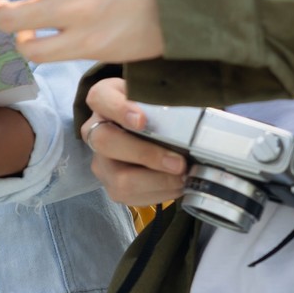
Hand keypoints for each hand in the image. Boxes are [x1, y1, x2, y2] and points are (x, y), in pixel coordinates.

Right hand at [81, 76, 186, 207]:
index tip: (143, 120)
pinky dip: (160, 193)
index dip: (119, 110)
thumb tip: (199, 111)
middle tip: (178, 162)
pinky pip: (131, 197)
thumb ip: (168, 98)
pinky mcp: (111, 186)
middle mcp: (95, 130)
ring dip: (158, 182)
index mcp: (103, 99)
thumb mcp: (158, 94)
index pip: (100, 98)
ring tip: (184, 177)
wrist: (148, 129)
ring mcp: (101, 161)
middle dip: (146, 155)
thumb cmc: (154, 107)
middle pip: (106, 142)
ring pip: (119, 179)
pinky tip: (177, 185)